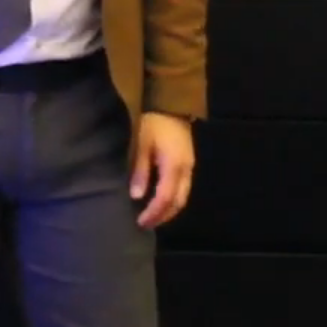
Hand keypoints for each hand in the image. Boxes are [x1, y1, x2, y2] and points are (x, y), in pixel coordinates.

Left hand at [130, 112, 194, 228]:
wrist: (170, 103)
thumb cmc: (152, 122)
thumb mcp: (141, 144)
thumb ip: (140, 171)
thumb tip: (136, 196)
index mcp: (174, 166)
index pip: (165, 198)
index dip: (154, 213)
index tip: (140, 222)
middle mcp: (186, 170)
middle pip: (178, 202)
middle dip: (163, 216)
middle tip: (145, 224)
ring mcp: (190, 166)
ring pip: (183, 196)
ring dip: (168, 209)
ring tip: (152, 215)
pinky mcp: (188, 162)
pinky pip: (183, 188)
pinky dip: (172, 199)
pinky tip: (160, 200)